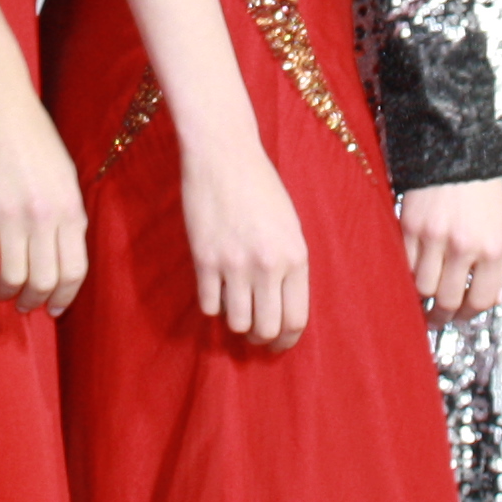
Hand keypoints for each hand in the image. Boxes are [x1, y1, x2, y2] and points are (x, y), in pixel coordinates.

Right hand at [0, 70, 88, 313]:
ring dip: (5, 292)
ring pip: (12, 277)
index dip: (64, 296)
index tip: (52, 307)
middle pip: (44, 280)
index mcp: (71, 207)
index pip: (75, 270)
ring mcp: (11, 215)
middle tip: (23, 303)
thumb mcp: (64, 175)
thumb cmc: (33, 136)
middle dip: (33, 300)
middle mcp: (45, 216)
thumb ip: (66, 214)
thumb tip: (62, 253)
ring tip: (0, 290)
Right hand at [180, 137, 310, 350]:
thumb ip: (288, 266)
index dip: (286, 340)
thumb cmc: (260, 187)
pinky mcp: (204, 259)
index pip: (296, 319)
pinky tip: (214, 291)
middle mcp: (268, 265)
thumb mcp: (289, 226)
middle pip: (267, 328)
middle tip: (255, 336)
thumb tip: (281, 307)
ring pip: (237, 323)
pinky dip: (212, 305)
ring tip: (234, 310)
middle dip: (261, 339)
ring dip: (235, 324)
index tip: (277, 345)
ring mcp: (235, 264)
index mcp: (295, 257)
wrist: (224, 156)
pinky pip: (209, 305)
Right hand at [398, 179, 501, 323]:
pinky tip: (412, 274)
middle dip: (442, 315)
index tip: (461, 315)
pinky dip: (408, 274)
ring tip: (422, 299)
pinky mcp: (409, 226)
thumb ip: (496, 266)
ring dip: (421, 298)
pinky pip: (404, 265)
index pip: (480, 301)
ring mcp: (433, 236)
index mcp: (491, 248)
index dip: (469, 315)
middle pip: (447, 301)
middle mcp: (462, 245)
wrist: (455, 151)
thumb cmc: (481, 190)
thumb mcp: (501, 227)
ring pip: (421, 288)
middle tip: (437, 316)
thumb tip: (490, 299)